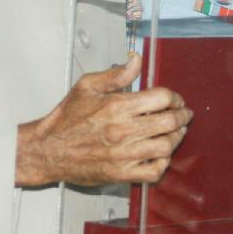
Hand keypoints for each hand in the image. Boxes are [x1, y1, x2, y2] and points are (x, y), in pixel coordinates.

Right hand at [14, 54, 191, 186]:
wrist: (48, 150)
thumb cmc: (67, 118)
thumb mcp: (87, 86)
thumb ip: (116, 74)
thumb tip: (137, 60)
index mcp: (117, 106)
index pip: (162, 98)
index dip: (175, 97)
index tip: (176, 100)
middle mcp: (123, 130)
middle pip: (170, 121)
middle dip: (182, 116)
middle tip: (184, 114)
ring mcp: (124, 154)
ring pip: (166, 146)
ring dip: (176, 137)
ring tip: (176, 132)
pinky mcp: (121, 173)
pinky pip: (154, 171)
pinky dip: (164, 162)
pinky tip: (161, 154)